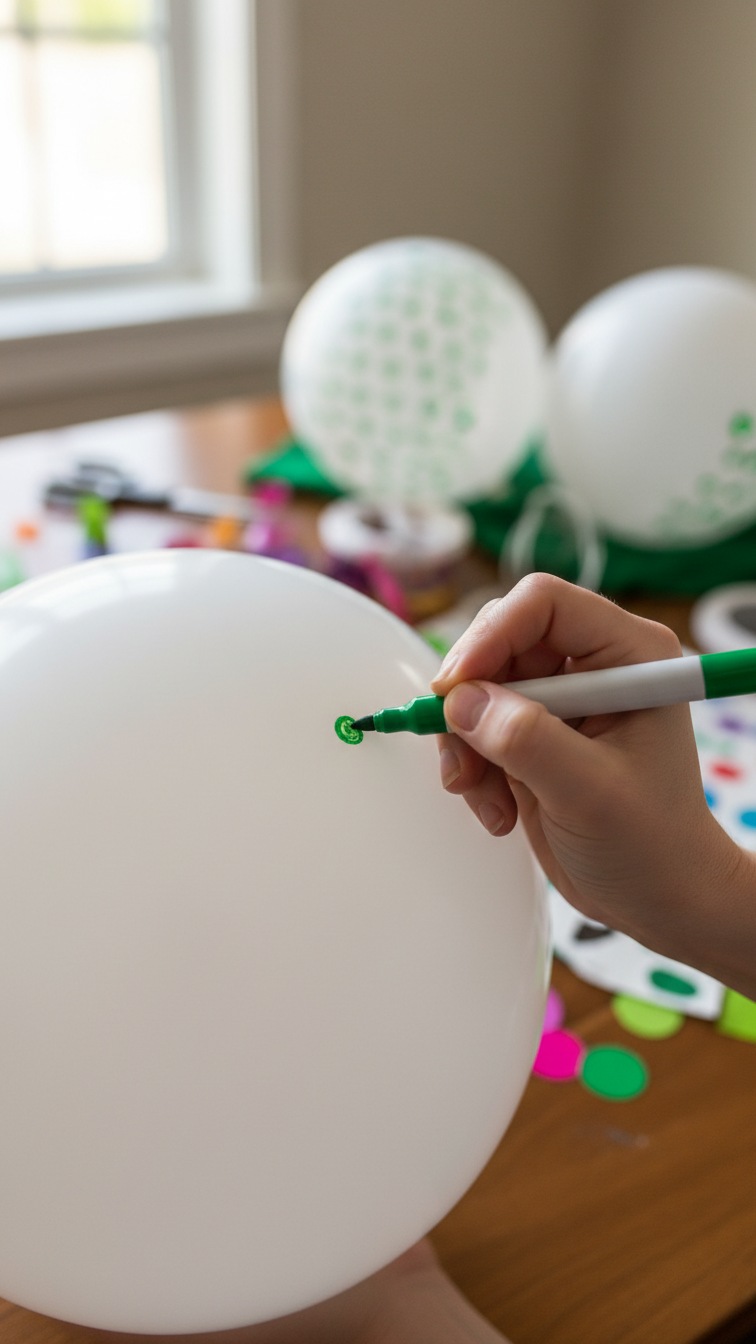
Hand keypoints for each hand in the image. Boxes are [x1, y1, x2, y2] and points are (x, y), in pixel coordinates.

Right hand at [430, 574, 755, 992]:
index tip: (456, 686)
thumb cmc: (653, 844)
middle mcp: (592, 666)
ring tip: (483, 794)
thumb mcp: (589, 791)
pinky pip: (475, 728)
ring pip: (478, 687)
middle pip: (500, 640)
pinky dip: (472, 768)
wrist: (660, 898)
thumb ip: (527, 740)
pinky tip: (499, 809)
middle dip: (471, 698)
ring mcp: (560, 701)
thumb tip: (463, 702)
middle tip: (460, 748)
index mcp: (628, 654)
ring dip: (466, 742)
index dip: (491, 635)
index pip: (542, 604)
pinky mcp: (534, 736)